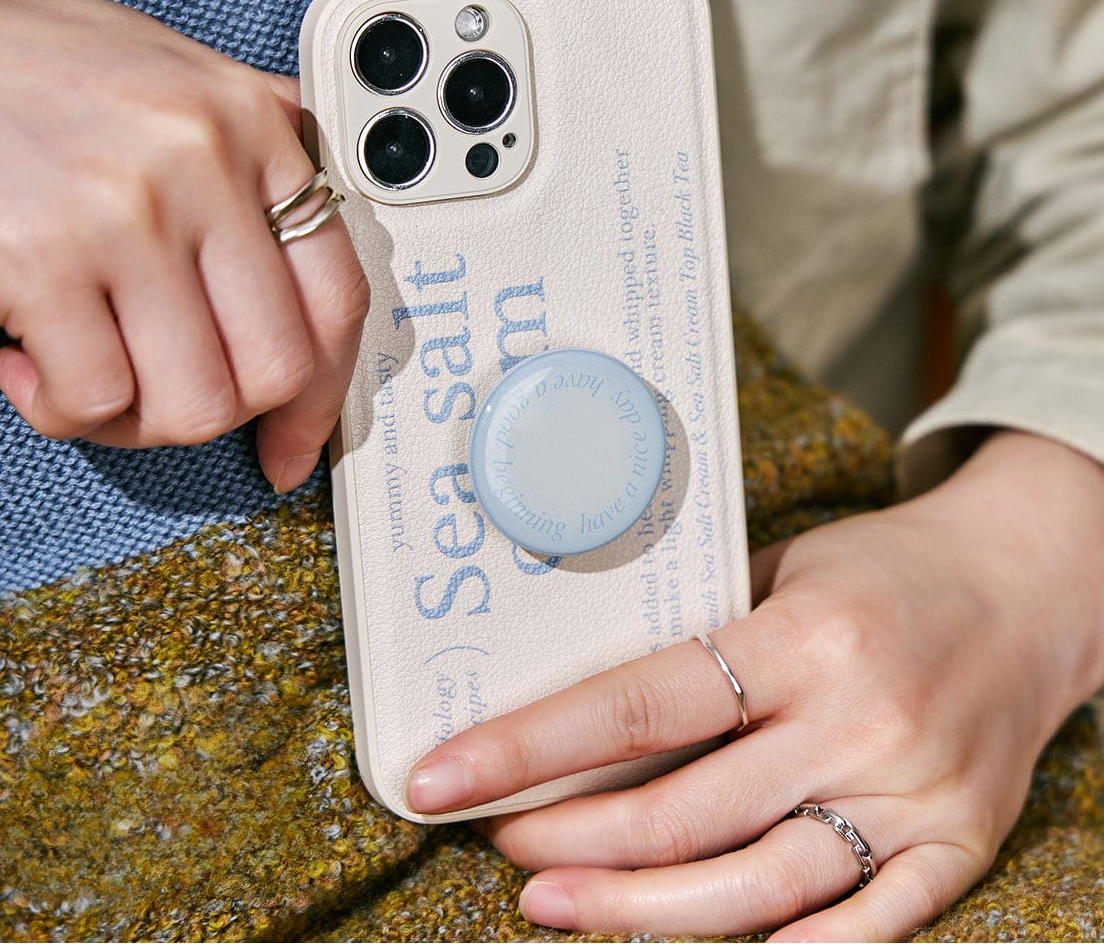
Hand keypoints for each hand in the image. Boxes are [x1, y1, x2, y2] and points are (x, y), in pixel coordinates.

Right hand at [0, 0, 366, 489]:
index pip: (338, 298)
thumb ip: (255, 134)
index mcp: (251, 125)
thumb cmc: (32, 73)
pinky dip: (63, 409)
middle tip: (170, 400)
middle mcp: (204, 165)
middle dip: (226, 414)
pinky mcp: (43, 259)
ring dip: (143, 422)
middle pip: (276, 368)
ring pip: (196, 403)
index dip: (324, 397)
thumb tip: (317, 213)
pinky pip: (98, 400)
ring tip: (96, 378)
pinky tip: (29, 363)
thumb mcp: (168, 68)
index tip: (294, 442)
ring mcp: (127, 213)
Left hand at [404, 432, 1103, 939]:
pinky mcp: (955, 846)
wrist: (1030, 588)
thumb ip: (700, 628)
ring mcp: (911, 797)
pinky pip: (859, 931)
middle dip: (568, 838)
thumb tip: (587, 691)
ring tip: (550, 904)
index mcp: (804, 636)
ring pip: (754, 889)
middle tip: (496, 838)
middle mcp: (858, 723)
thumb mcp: (786, 565)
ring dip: (638, 911)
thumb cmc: (886, 568)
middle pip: (681, 812)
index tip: (442, 775)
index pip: (638, 704)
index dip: (528, 745)